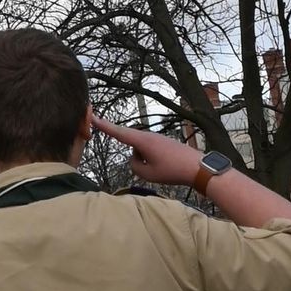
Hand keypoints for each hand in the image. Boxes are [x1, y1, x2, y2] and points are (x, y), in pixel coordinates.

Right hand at [93, 114, 208, 188]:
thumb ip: (134, 166)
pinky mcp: (163, 143)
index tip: (91, 116)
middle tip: (153, 168)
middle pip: (131, 146)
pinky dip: (154, 162)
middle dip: (137, 158)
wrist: (199, 167)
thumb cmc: (172, 170)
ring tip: (164, 170)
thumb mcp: (147, 174)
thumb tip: (134, 159)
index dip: (103, 125)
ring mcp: (156, 138)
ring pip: (141, 152)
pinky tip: (169, 169)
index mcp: (142, 140)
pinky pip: (151, 153)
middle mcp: (148, 135)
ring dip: (146, 162)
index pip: (118, 132)